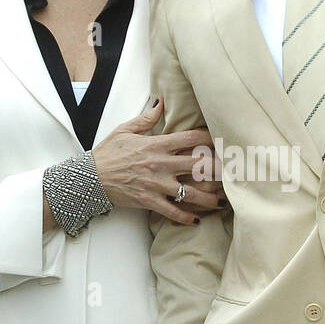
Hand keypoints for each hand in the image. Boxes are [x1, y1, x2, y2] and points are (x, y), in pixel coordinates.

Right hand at [91, 98, 226, 224]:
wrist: (89, 177)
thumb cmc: (107, 153)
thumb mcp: (125, 130)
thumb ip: (147, 118)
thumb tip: (161, 102)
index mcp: (157, 144)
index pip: (191, 139)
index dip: (211, 139)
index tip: (223, 142)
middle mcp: (161, 164)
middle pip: (199, 165)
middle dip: (219, 169)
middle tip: (235, 173)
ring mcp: (157, 184)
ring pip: (191, 192)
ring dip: (210, 198)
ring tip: (223, 202)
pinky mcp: (150, 200)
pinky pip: (173, 211)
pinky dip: (186, 217)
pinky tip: (197, 220)